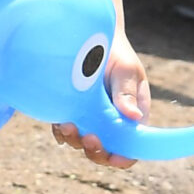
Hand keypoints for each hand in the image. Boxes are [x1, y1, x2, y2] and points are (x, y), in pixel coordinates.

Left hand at [50, 29, 148, 169]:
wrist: (89, 35)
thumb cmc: (116, 53)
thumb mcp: (126, 70)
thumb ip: (127, 92)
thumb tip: (134, 117)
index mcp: (132, 117)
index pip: (132, 148)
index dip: (124, 158)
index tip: (114, 157)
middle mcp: (110, 122)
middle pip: (104, 151)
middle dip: (96, 151)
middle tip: (89, 137)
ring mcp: (88, 118)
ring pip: (81, 142)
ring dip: (75, 141)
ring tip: (68, 126)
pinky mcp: (69, 110)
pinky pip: (63, 129)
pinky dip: (60, 131)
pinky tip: (59, 122)